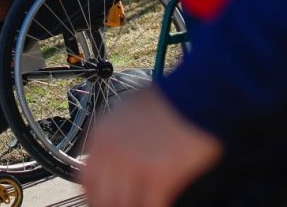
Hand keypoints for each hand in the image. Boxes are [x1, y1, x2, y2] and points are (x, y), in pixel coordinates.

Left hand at [79, 87, 221, 206]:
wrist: (198, 92)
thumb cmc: (170, 98)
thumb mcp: (128, 109)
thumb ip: (115, 136)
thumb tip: (114, 159)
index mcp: (102, 135)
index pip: (87, 180)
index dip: (97, 197)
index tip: (106, 202)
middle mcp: (112, 152)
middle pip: (104, 199)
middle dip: (116, 205)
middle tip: (130, 204)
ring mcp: (134, 165)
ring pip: (126, 206)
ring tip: (146, 203)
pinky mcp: (159, 176)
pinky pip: (151, 206)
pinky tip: (164, 204)